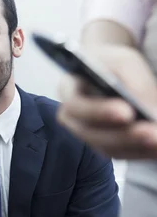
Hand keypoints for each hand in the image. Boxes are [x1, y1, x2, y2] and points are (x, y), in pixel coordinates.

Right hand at [57, 44, 156, 158]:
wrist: (107, 73)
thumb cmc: (111, 64)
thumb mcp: (123, 62)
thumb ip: (134, 82)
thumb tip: (149, 111)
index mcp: (68, 90)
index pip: (77, 106)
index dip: (100, 111)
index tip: (127, 113)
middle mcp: (73, 117)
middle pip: (92, 134)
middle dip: (125, 136)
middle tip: (152, 134)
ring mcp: (88, 134)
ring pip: (109, 148)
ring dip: (137, 147)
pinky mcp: (106, 145)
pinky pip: (123, 153)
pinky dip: (142, 152)